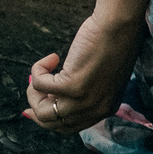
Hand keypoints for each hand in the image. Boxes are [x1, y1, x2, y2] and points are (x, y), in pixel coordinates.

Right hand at [26, 13, 144, 134]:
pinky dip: (38, 69)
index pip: (68, 127)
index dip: (48, 117)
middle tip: (37, 84)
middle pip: (52, 123)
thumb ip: (81, 92)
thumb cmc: (109, 45)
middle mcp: (96, 110)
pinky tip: (52, 57)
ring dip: (34, 91)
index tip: (33, 106)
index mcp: (105, 109)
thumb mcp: (99, 77)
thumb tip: (49, 98)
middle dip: (37, 104)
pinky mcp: (73, 86)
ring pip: (42, 112)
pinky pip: (39, 85)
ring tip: (43, 71)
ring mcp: (85, 100)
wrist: (119, 26)